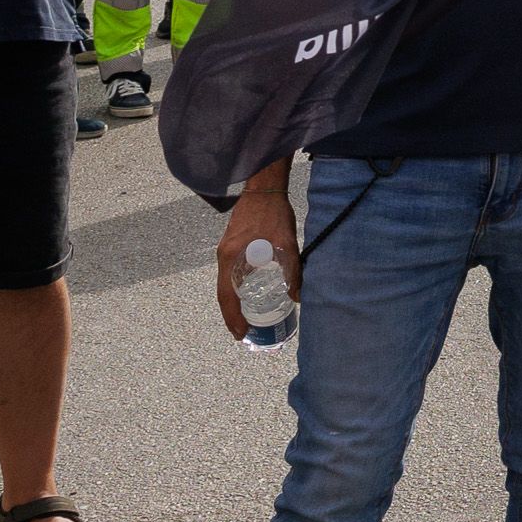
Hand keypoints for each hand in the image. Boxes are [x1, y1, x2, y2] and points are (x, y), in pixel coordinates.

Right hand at [216, 164, 299, 343]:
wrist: (264, 187)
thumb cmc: (273, 213)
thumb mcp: (286, 244)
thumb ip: (292, 271)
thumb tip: (298, 296)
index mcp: (231, 258)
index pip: (226, 296)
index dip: (232, 318)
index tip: (240, 333)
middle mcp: (224, 256)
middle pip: (223, 293)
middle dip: (232, 314)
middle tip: (244, 331)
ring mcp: (226, 250)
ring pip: (226, 283)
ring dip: (234, 302)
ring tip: (246, 317)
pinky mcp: (232, 244)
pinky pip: (230, 272)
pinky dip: (236, 287)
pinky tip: (250, 292)